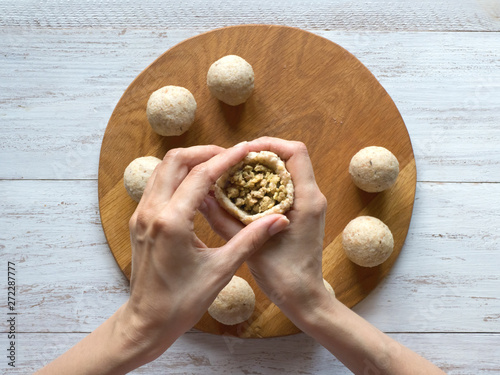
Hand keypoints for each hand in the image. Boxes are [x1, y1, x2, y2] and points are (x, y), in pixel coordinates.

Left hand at [123, 143, 288, 359]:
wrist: (147, 322)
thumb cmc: (183, 301)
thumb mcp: (221, 270)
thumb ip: (250, 240)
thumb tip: (278, 220)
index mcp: (171, 222)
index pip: (200, 175)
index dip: (225, 158)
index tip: (245, 150)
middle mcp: (151, 212)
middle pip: (175, 160)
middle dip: (204, 152)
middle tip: (230, 157)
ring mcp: (141, 215)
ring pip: (162, 170)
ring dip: (189, 162)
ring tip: (216, 168)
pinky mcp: (139, 221)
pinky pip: (157, 185)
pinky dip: (178, 177)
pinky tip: (197, 188)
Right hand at [199, 137, 331, 320]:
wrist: (304, 298)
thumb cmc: (283, 276)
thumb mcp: (249, 246)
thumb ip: (224, 219)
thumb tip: (202, 196)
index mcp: (307, 200)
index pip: (295, 152)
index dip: (269, 144)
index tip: (244, 150)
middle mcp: (312, 197)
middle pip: (290, 158)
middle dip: (261, 155)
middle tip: (234, 162)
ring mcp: (309, 205)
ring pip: (288, 172)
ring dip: (263, 170)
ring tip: (236, 175)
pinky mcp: (302, 214)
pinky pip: (285, 188)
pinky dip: (266, 185)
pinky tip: (244, 195)